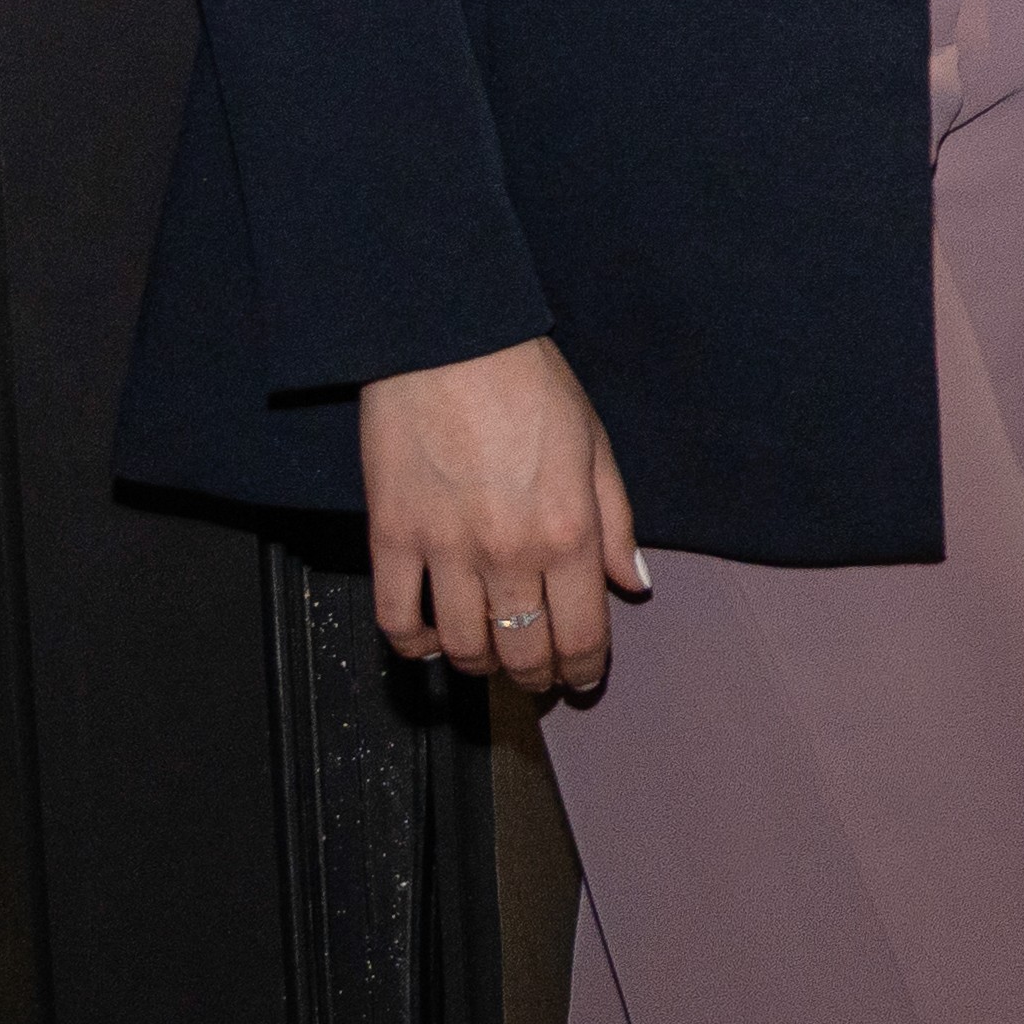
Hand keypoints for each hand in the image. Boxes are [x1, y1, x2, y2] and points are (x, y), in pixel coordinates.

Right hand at [363, 337, 643, 697]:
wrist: (449, 343)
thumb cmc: (530, 386)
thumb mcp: (595, 446)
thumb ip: (616, 523)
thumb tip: (633, 584)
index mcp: (568, 533)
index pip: (581, 633)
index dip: (584, 669)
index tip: (583, 679)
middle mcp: (509, 554)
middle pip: (522, 652)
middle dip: (536, 678)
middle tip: (539, 681)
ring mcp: (446, 551)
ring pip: (460, 647)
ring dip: (478, 666)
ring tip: (489, 660)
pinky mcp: (391, 539)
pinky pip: (395, 619)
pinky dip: (411, 644)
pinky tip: (428, 641)